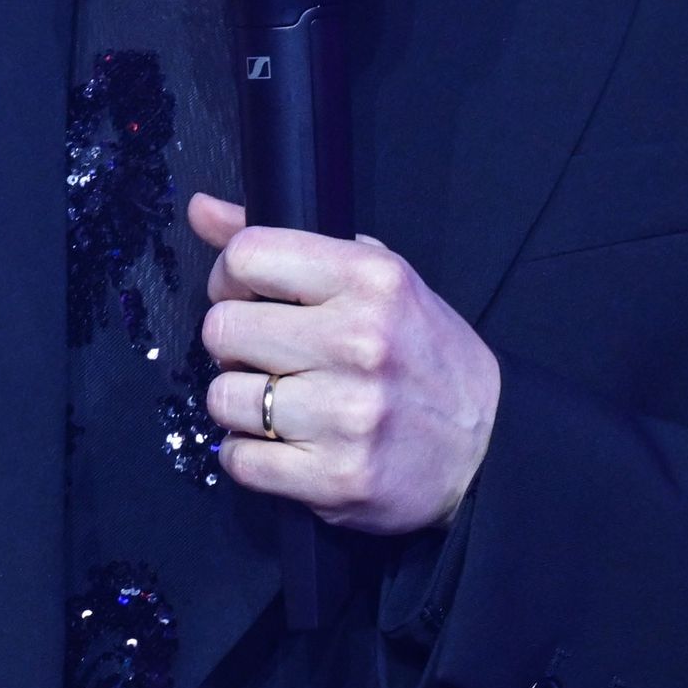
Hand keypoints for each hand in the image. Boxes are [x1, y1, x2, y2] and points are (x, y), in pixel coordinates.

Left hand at [193, 191, 499, 535]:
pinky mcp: (336, 477)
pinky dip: (247, 456)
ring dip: (240, 405)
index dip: (229, 279)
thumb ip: (285, 244)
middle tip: (268, 357)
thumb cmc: (423, 355)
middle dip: (233, 345)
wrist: (486, 446)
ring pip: (223, 398)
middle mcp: (359, 342)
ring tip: (280, 404)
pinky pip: (238, 460)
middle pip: (223, 329)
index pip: (247, 256)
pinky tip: (282, 445)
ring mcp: (347, 414)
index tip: (246, 297)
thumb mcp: (374, 279)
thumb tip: (201, 209)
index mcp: (371, 280)